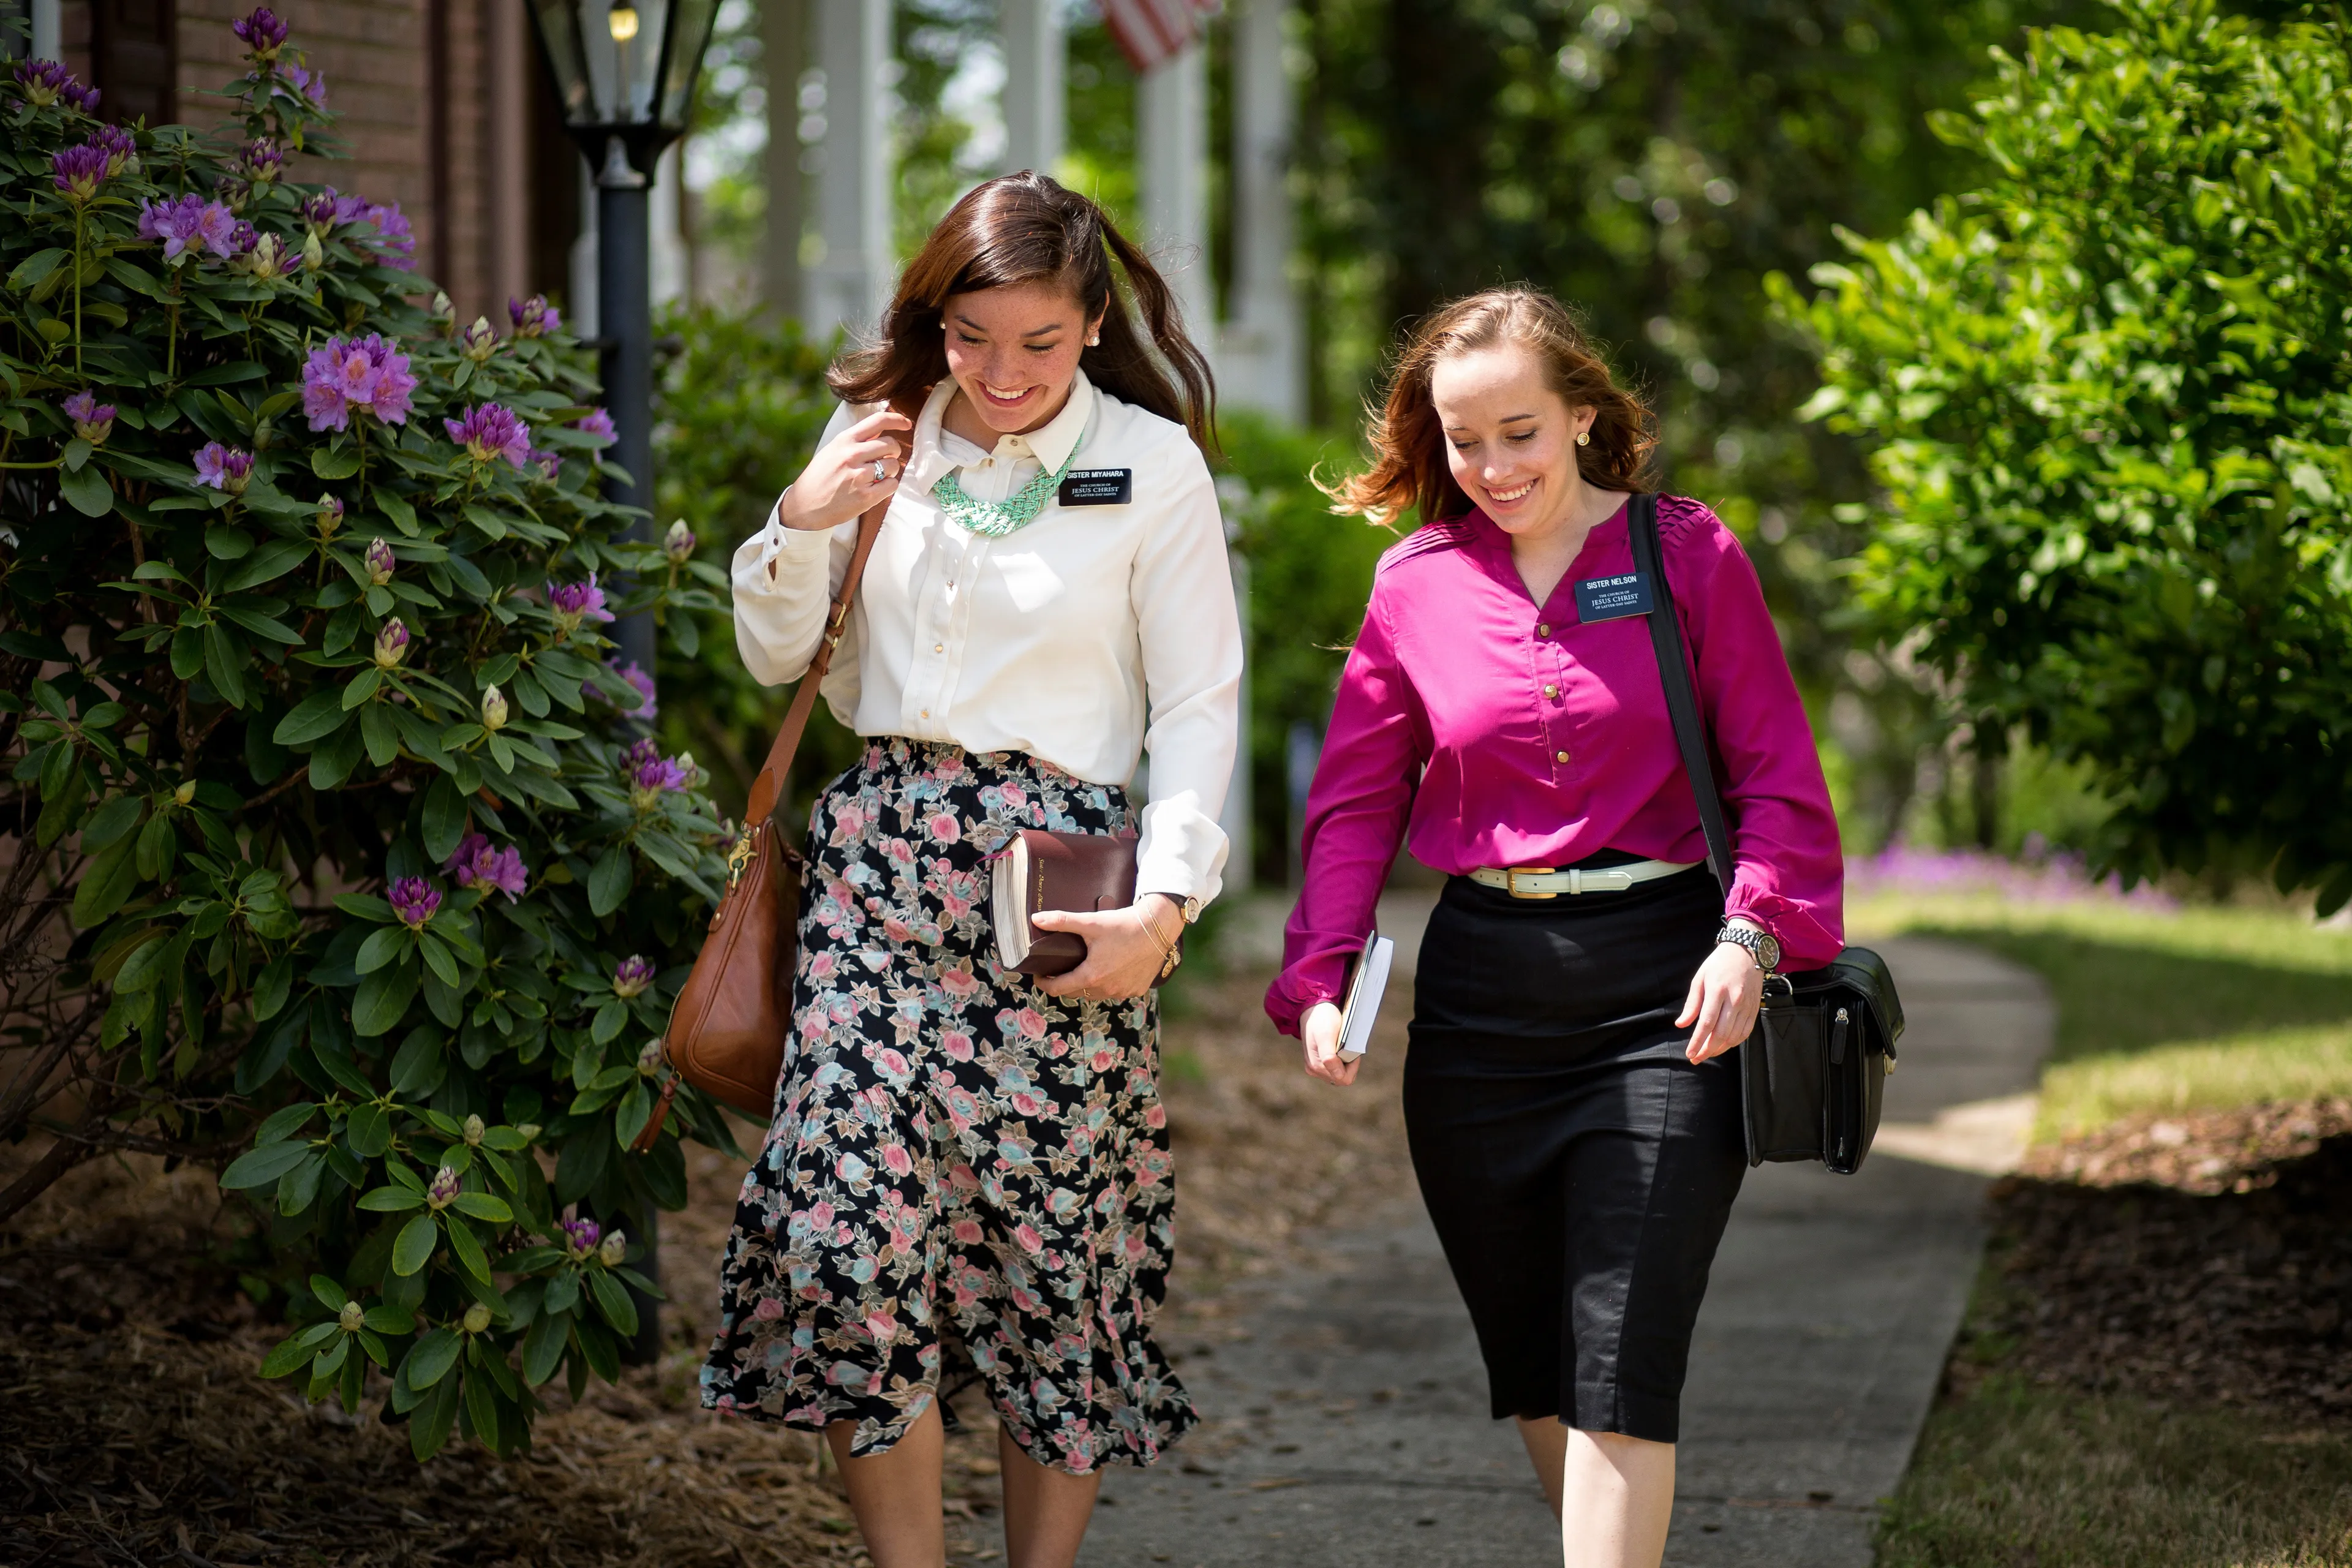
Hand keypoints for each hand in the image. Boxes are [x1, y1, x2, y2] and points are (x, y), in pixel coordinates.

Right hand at [776, 408, 912, 531]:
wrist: (804, 506)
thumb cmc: (820, 478)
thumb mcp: (833, 450)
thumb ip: (856, 440)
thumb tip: (881, 429)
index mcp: (844, 440)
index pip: (878, 421)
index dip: (897, 420)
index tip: (906, 424)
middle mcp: (852, 455)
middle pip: (891, 444)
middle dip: (894, 452)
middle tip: (886, 459)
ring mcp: (859, 476)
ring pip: (893, 465)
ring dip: (890, 471)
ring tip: (876, 476)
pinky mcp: (865, 497)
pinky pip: (892, 485)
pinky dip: (888, 486)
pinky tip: (876, 488)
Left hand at [1032, 895, 1179, 1004]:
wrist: (1158, 927)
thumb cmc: (1123, 924)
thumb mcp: (1091, 922)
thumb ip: (1062, 921)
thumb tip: (1036, 919)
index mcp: (1091, 975)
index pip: (1058, 988)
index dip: (1044, 983)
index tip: (1039, 976)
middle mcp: (1106, 989)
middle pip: (1076, 993)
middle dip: (1065, 984)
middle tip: (1059, 970)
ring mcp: (1122, 992)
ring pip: (1096, 994)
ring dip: (1087, 985)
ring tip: (1084, 969)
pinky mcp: (1136, 990)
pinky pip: (1116, 992)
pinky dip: (1108, 985)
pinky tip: (1109, 971)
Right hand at [1300, 1001, 1359, 1086]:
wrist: (1312, 1010)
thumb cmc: (1321, 1019)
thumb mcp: (1326, 1034)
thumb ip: (1329, 1055)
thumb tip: (1337, 1074)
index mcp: (1316, 1065)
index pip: (1343, 1078)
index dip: (1352, 1065)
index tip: (1350, 1048)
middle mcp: (1314, 1070)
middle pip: (1342, 1078)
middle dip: (1349, 1065)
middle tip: (1347, 1046)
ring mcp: (1315, 1068)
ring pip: (1339, 1075)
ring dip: (1345, 1063)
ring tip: (1342, 1046)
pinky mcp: (1318, 1063)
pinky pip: (1335, 1070)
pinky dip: (1341, 1061)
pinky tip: (1338, 1048)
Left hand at [1677, 932, 1765, 1063]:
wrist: (1747, 951)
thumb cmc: (1718, 964)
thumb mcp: (1699, 978)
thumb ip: (1692, 1004)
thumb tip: (1681, 1025)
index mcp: (1717, 990)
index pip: (1707, 1023)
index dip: (1698, 1041)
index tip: (1690, 1053)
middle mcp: (1735, 1000)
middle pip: (1721, 1033)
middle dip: (1708, 1050)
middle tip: (1696, 1058)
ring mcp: (1747, 1005)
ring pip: (1734, 1036)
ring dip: (1720, 1049)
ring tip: (1707, 1053)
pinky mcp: (1755, 1008)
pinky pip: (1746, 1032)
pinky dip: (1734, 1042)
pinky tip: (1724, 1045)